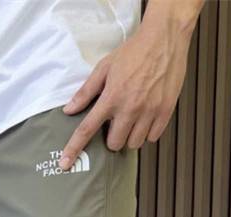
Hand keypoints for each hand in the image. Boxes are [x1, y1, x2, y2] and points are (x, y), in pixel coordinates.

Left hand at [59, 8, 197, 169]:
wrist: (164, 39)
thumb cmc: (134, 52)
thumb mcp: (104, 67)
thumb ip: (86, 91)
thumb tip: (69, 110)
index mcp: (111, 98)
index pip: (87, 129)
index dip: (74, 148)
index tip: (65, 163)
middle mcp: (130, 108)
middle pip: (114, 144)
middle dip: (112, 137)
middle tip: (116, 121)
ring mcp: (149, 112)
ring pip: (134, 144)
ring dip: (130, 136)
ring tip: (132, 118)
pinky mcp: (165, 112)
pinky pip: (152, 138)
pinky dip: (147, 132)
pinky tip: (145, 117)